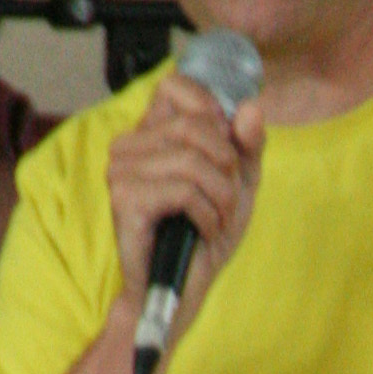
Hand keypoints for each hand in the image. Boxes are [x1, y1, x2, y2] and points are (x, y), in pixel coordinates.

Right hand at [104, 72, 265, 333]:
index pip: (176, 85)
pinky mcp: (125, 199)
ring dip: (222, 196)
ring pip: (193, 160)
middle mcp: (128, 144)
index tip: (225, 152)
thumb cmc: (204, 234)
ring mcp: (121, 170)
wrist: (181, 288)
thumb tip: (251, 107)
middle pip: (195, 126)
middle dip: (227, 165)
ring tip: (218, 220)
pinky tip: (203, 232)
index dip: (212, 113)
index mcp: (150, 132)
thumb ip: (249, 145)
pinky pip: (184, 190)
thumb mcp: (239, 184)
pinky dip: (208, 215)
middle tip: (226, 199)